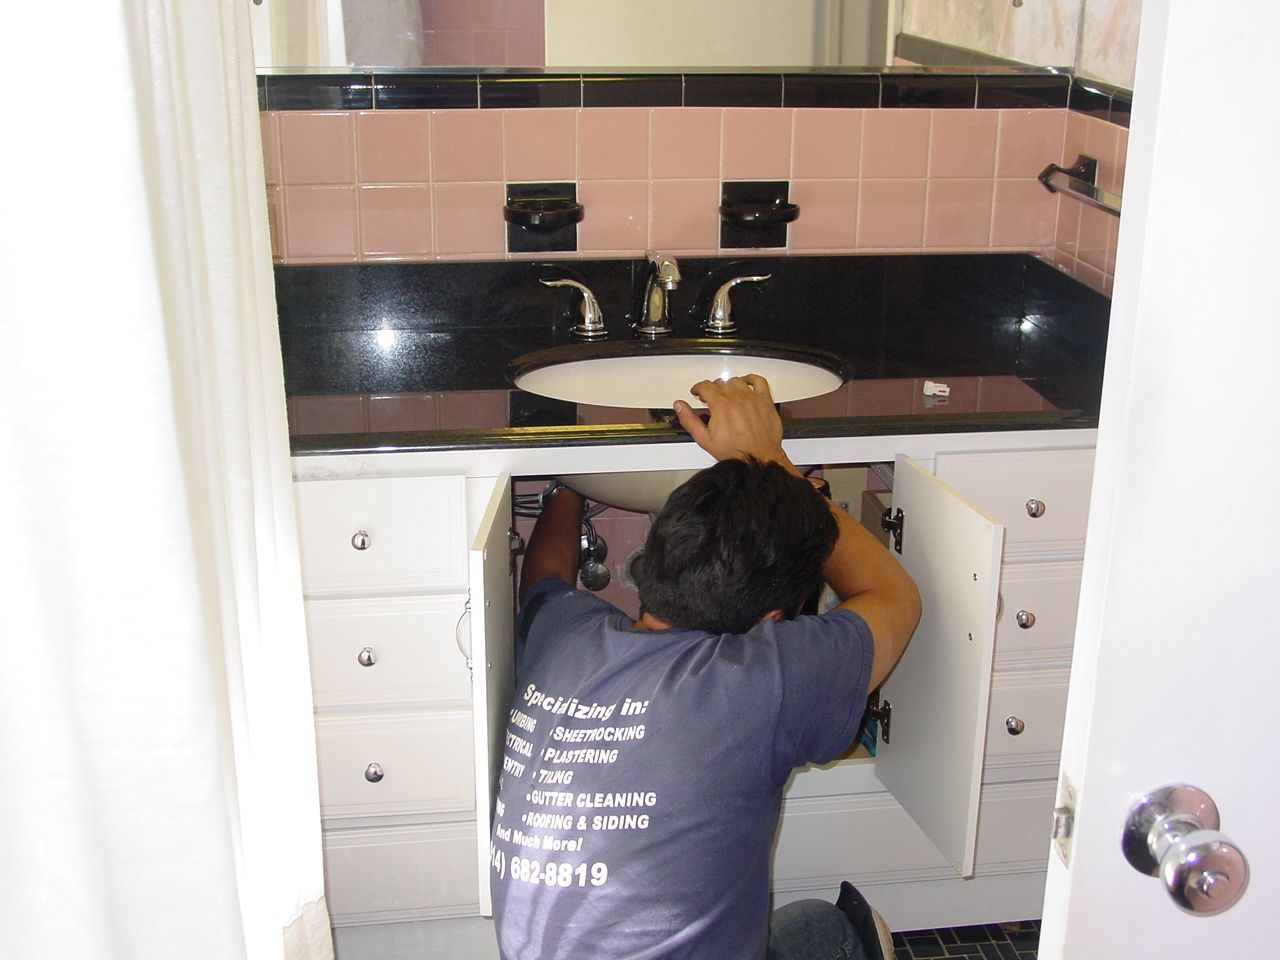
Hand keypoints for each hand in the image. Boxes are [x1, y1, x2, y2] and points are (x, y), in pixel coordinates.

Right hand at [672, 375, 798, 473]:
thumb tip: (680, 406)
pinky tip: (747, 382)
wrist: (758, 458)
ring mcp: (752, 398)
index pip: (705, 386)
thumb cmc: (735, 452)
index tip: (697, 391)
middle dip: (712, 389)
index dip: (698, 388)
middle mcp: (737, 398)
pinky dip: (752, 379)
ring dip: (729, 385)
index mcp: (721, 405)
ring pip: (737, 381)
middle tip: (710, 397)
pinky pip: (759, 381)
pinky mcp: (765, 401)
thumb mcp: (705, 439)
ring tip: (726, 392)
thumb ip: (689, 420)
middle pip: (720, 383)